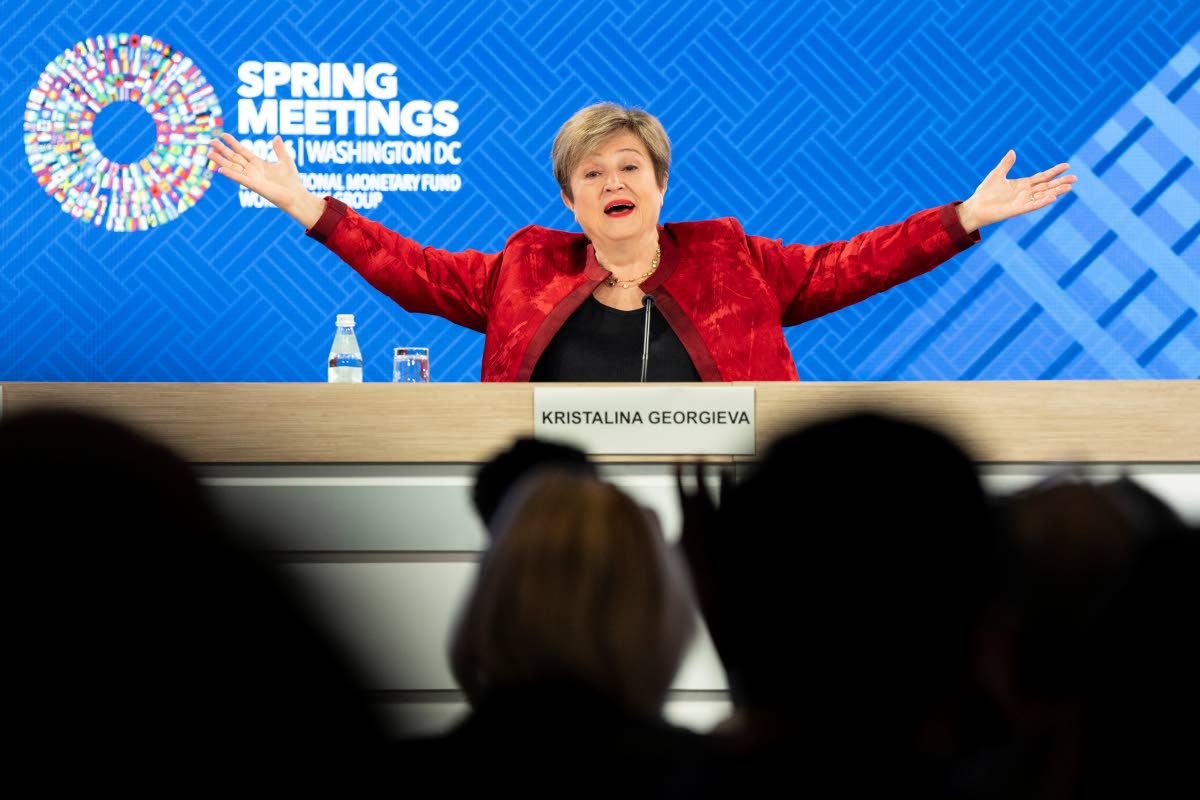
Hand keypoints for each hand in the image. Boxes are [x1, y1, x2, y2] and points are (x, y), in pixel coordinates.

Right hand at [209, 133, 325, 227]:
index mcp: (258, 163)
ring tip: (209, 153)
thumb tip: (276, 137)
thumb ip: (279, 149)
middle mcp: (252, 170)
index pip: (242, 151)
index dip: (232, 143)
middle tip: (211, 141)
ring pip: (233, 167)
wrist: (296, 196)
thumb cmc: (292, 181)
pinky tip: (220, 169)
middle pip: (234, 158)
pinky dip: (230, 174)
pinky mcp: (254, 186)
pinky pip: (240, 179)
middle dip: (222, 150)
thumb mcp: (285, 161)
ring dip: (221, 161)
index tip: (223, 135)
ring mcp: (252, 178)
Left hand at [957, 150, 1075, 232]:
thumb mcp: (996, 174)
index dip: (1054, 172)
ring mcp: (1023, 201)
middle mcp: (1026, 193)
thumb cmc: (985, 192)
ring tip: (1069, 187)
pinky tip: (1053, 197)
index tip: (1067, 165)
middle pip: (1047, 186)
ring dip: (1056, 191)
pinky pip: (1033, 205)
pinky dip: (1043, 201)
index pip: (1043, 177)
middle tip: (1075, 178)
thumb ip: (1006, 164)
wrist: (976, 207)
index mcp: (1022, 184)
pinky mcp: (1018, 209)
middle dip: (1061, 182)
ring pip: (1043, 195)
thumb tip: (1013, 151)